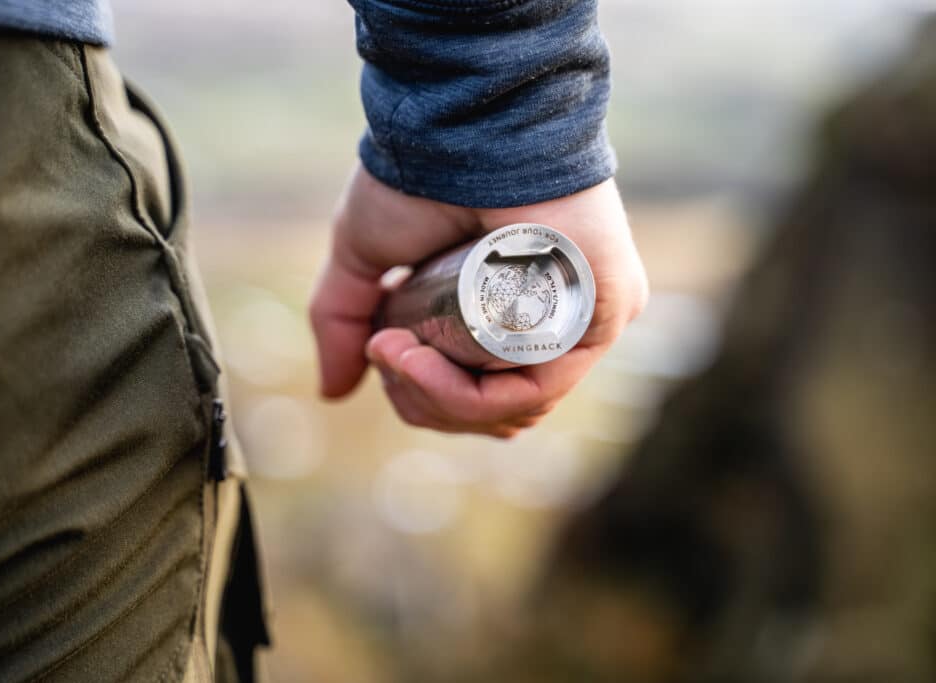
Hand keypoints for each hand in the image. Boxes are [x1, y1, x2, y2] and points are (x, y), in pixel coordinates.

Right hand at [309, 163, 647, 437]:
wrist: (462, 127)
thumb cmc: (420, 176)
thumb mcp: (366, 258)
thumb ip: (345, 322)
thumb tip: (332, 393)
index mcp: (507, 312)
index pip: (477, 396)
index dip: (423, 396)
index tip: (378, 352)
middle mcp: (551, 323)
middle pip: (491, 413)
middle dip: (422, 401)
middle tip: (383, 352)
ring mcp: (582, 323)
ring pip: (511, 410)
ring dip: (435, 397)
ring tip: (394, 351)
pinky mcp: (603, 317)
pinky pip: (535, 391)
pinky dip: (466, 394)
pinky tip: (418, 360)